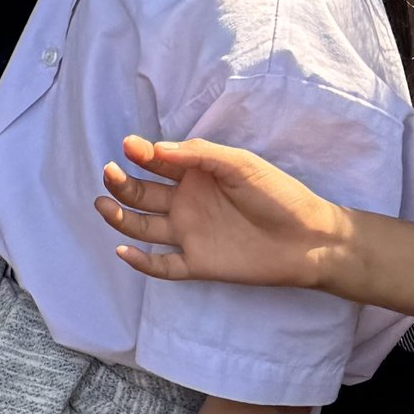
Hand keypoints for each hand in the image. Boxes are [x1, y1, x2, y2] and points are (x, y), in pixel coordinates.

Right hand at [98, 135, 353, 292]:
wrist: (311, 240)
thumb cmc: (279, 195)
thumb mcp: (241, 164)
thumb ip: (199, 154)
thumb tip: (155, 148)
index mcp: (195, 175)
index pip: (156, 163)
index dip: (139, 154)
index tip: (130, 147)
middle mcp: (186, 203)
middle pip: (141, 194)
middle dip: (122, 183)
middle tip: (110, 174)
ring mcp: (190, 235)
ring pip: (143, 227)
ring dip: (120, 217)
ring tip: (102, 205)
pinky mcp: (198, 264)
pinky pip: (163, 265)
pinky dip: (141, 262)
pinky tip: (124, 251)